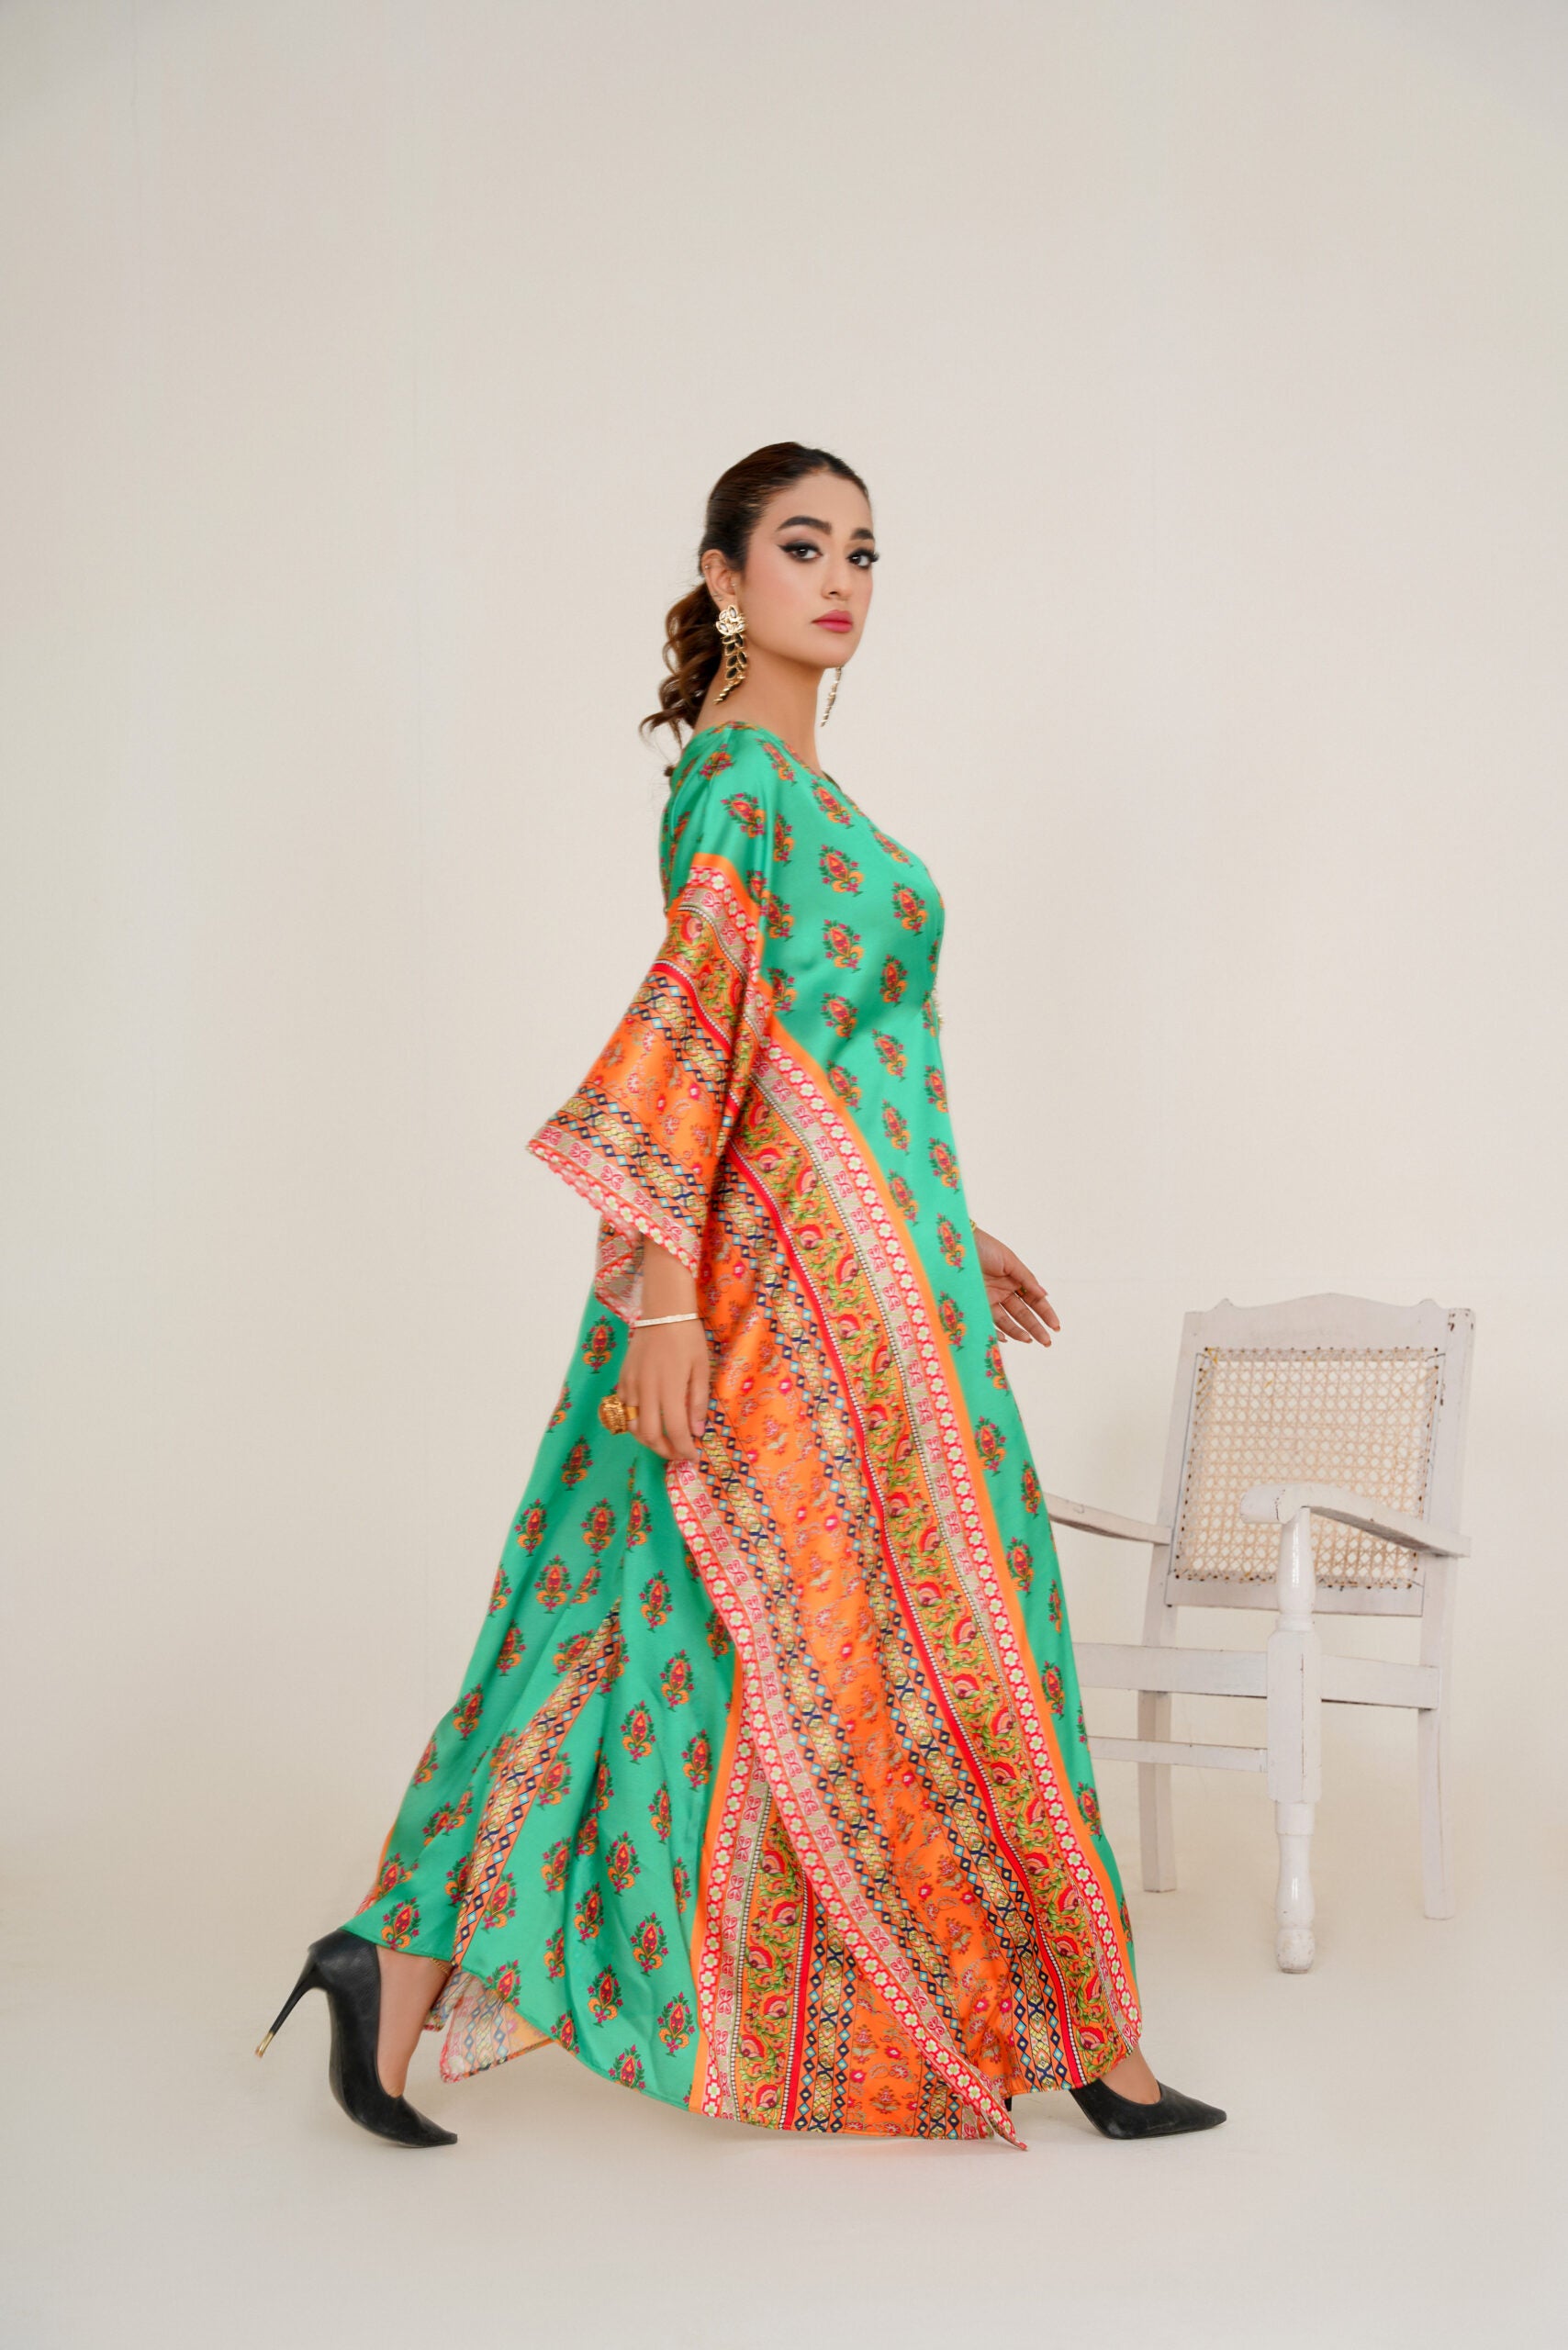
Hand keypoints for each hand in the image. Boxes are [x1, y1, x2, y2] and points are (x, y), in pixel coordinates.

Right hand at [618, 1321, 709, 1461]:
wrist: (663, 1312)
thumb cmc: (688, 1338)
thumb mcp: (701, 1369)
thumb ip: (697, 1402)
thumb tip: (696, 1432)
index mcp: (669, 1389)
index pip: (675, 1432)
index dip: (685, 1450)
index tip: (693, 1457)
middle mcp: (646, 1390)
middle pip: (650, 1436)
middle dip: (665, 1451)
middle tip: (679, 1453)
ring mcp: (631, 1385)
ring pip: (633, 1426)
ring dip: (649, 1440)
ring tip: (665, 1441)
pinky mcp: (623, 1379)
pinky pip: (626, 1409)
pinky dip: (637, 1421)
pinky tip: (651, 1418)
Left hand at [972, 1223, 1060, 1345]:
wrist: (959, 1244)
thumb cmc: (985, 1247)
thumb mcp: (1010, 1261)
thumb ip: (1027, 1279)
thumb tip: (1045, 1294)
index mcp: (1015, 1280)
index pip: (1034, 1300)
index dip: (1045, 1313)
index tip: (1056, 1326)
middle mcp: (1004, 1292)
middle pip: (1023, 1313)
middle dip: (1036, 1327)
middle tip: (1047, 1342)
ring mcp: (990, 1299)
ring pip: (1007, 1320)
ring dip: (1019, 1331)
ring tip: (1030, 1340)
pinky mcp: (976, 1304)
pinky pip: (988, 1321)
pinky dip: (996, 1331)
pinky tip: (1007, 1338)